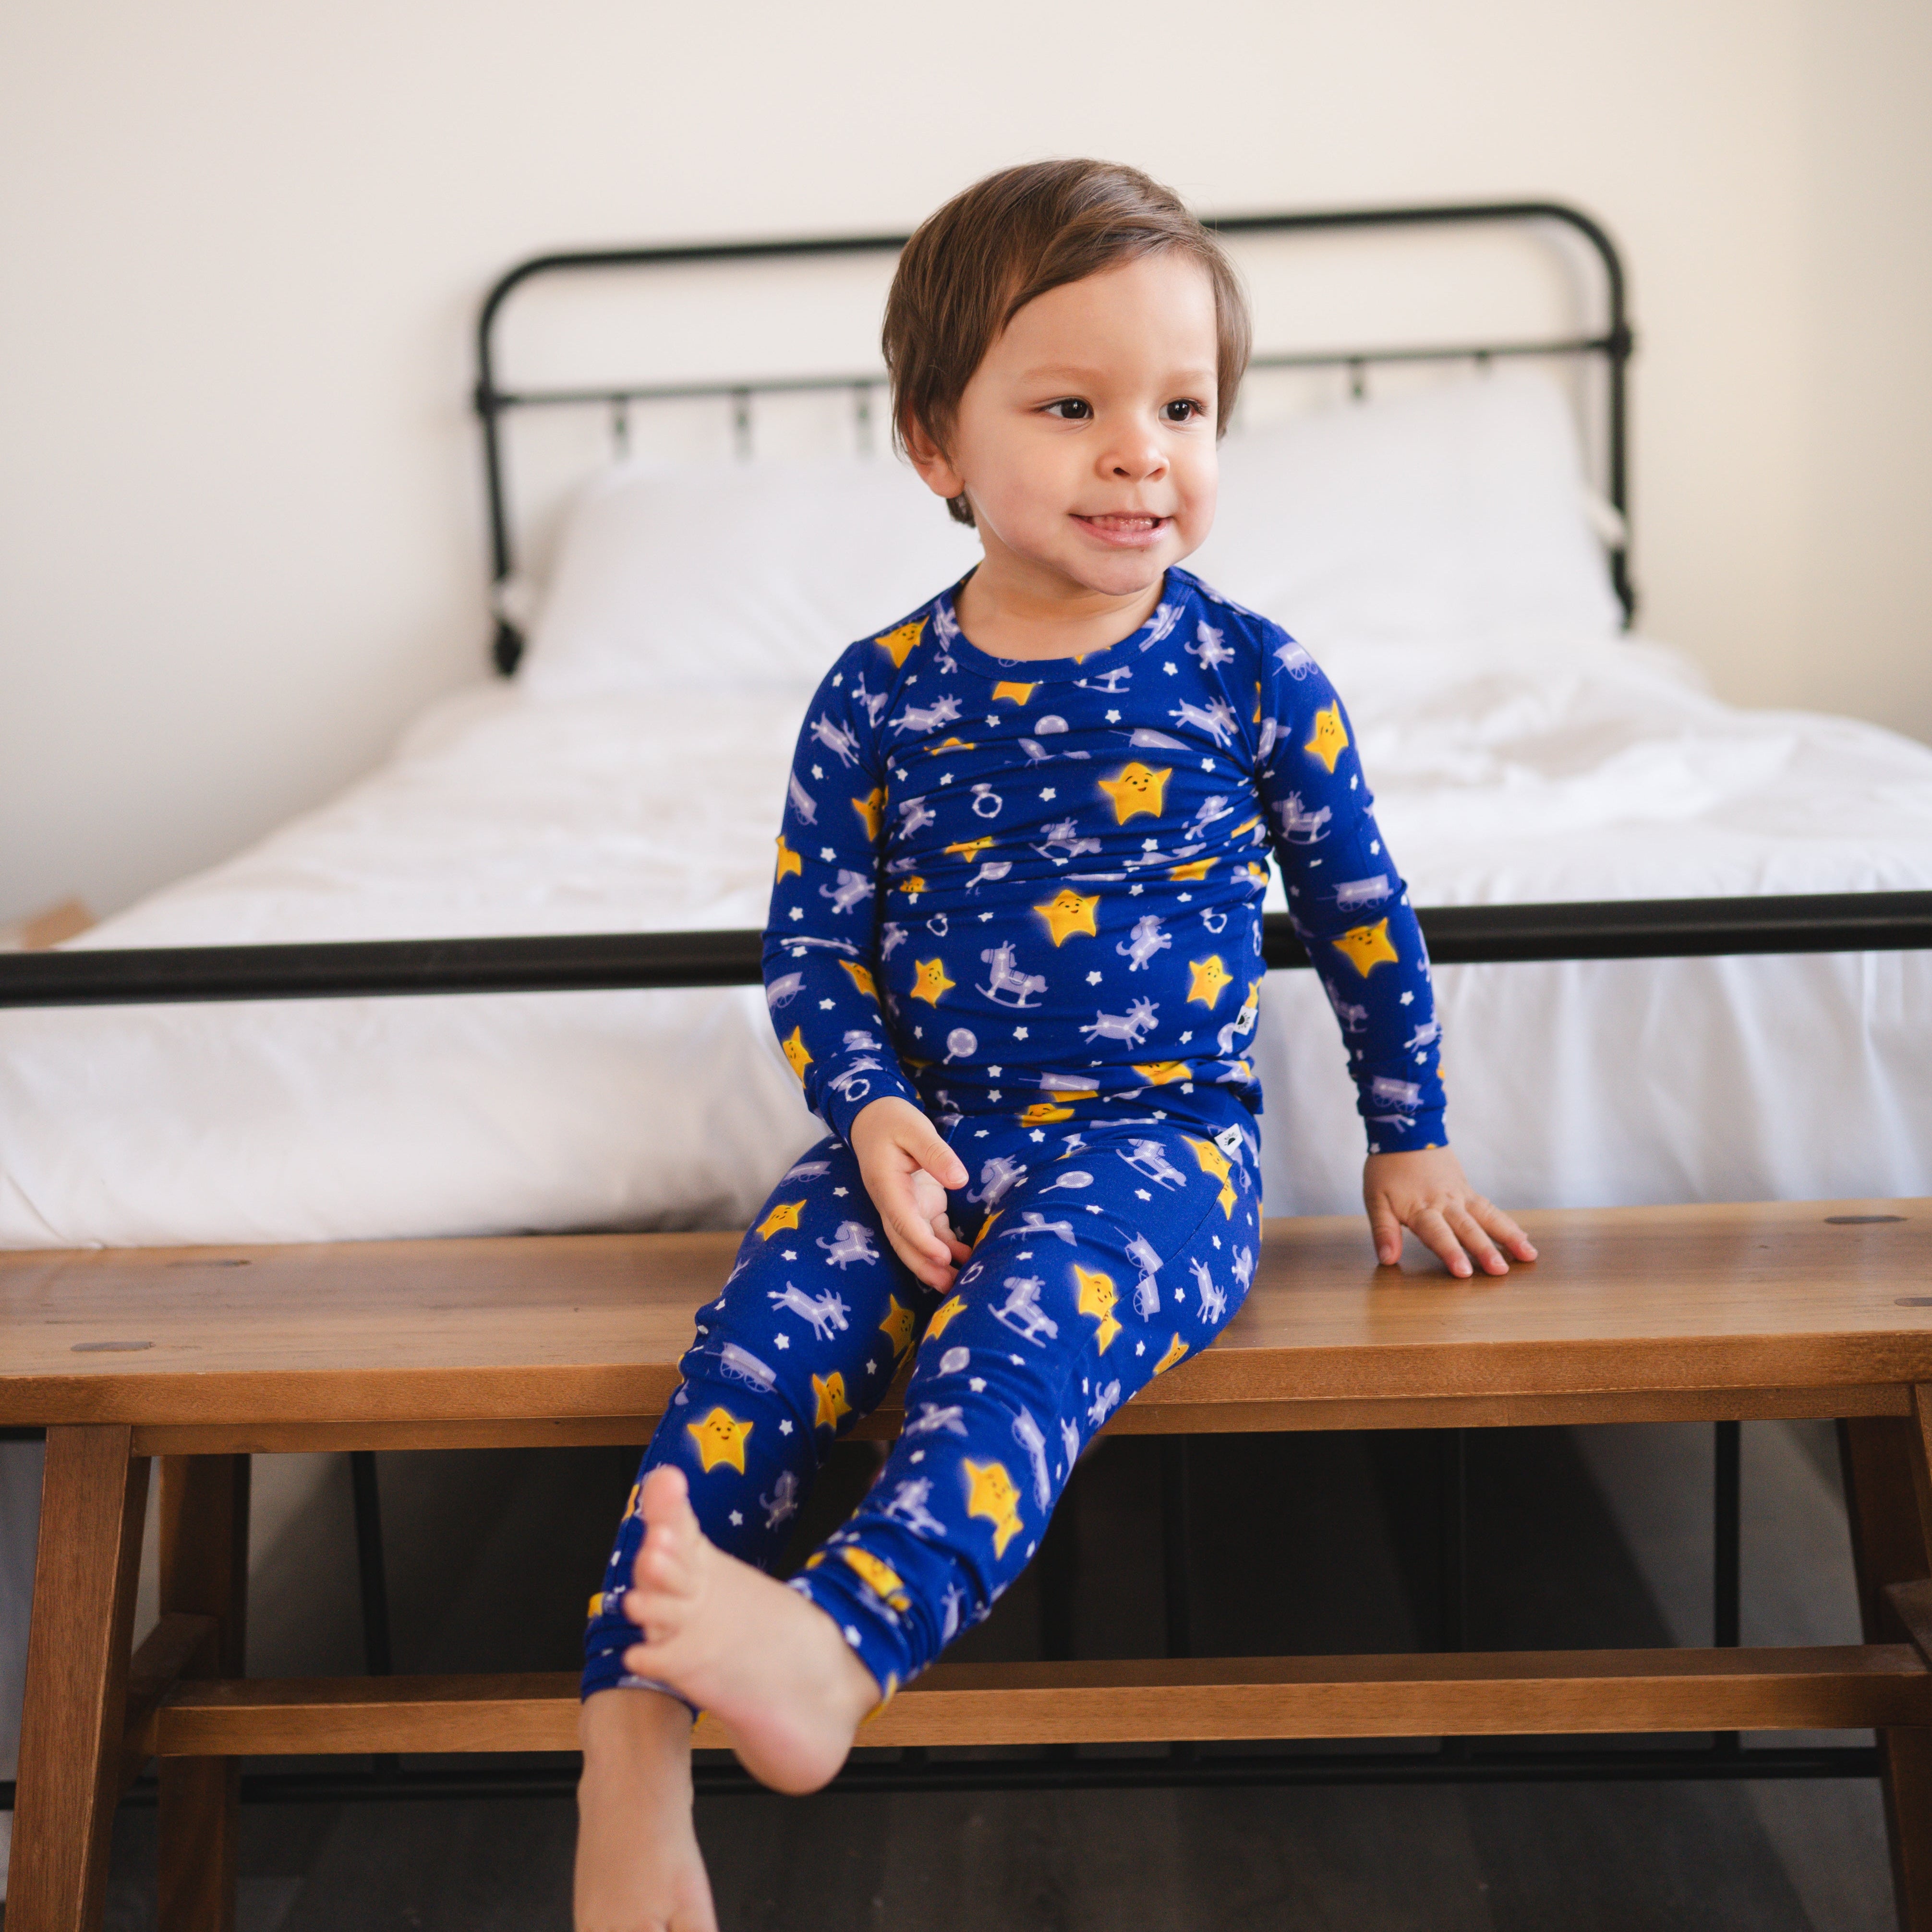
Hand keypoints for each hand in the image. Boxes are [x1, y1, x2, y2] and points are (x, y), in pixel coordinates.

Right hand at [849, 1097, 971, 1291]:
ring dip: (934, 1265)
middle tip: (950, 1287)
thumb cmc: (893, 1122)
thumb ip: (935, 1153)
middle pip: (905, 1242)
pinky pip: (931, 1232)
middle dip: (925, 1267)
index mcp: (886, 1184)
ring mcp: (904, 1207)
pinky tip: (966, 1259)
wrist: (874, 1120)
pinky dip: (946, 1247)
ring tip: (959, 1283)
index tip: (942, 1257)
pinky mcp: (919, 1206)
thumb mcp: (915, 1128)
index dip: (921, 1241)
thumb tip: (959, 1179)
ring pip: (916, 1244)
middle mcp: (891, 1202)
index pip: (901, 1219)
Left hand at [1363, 1146, 1535, 1278]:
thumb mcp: (1375, 1199)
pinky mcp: (1467, 1189)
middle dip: (1484, 1250)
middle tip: (1500, 1271)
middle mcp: (1445, 1202)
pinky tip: (1522, 1237)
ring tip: (1528, 1255)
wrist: (1406, 1131)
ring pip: (1487, 1217)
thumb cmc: (1387, 1168)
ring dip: (1508, 1236)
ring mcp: (1460, 1195)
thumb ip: (1383, 1231)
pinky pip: (1489, 1207)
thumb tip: (1387, 1259)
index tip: (1464, 1272)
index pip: (1437, 1234)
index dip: (1450, 1253)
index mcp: (1420, 1207)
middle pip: (1467, 1228)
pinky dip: (1507, 1223)